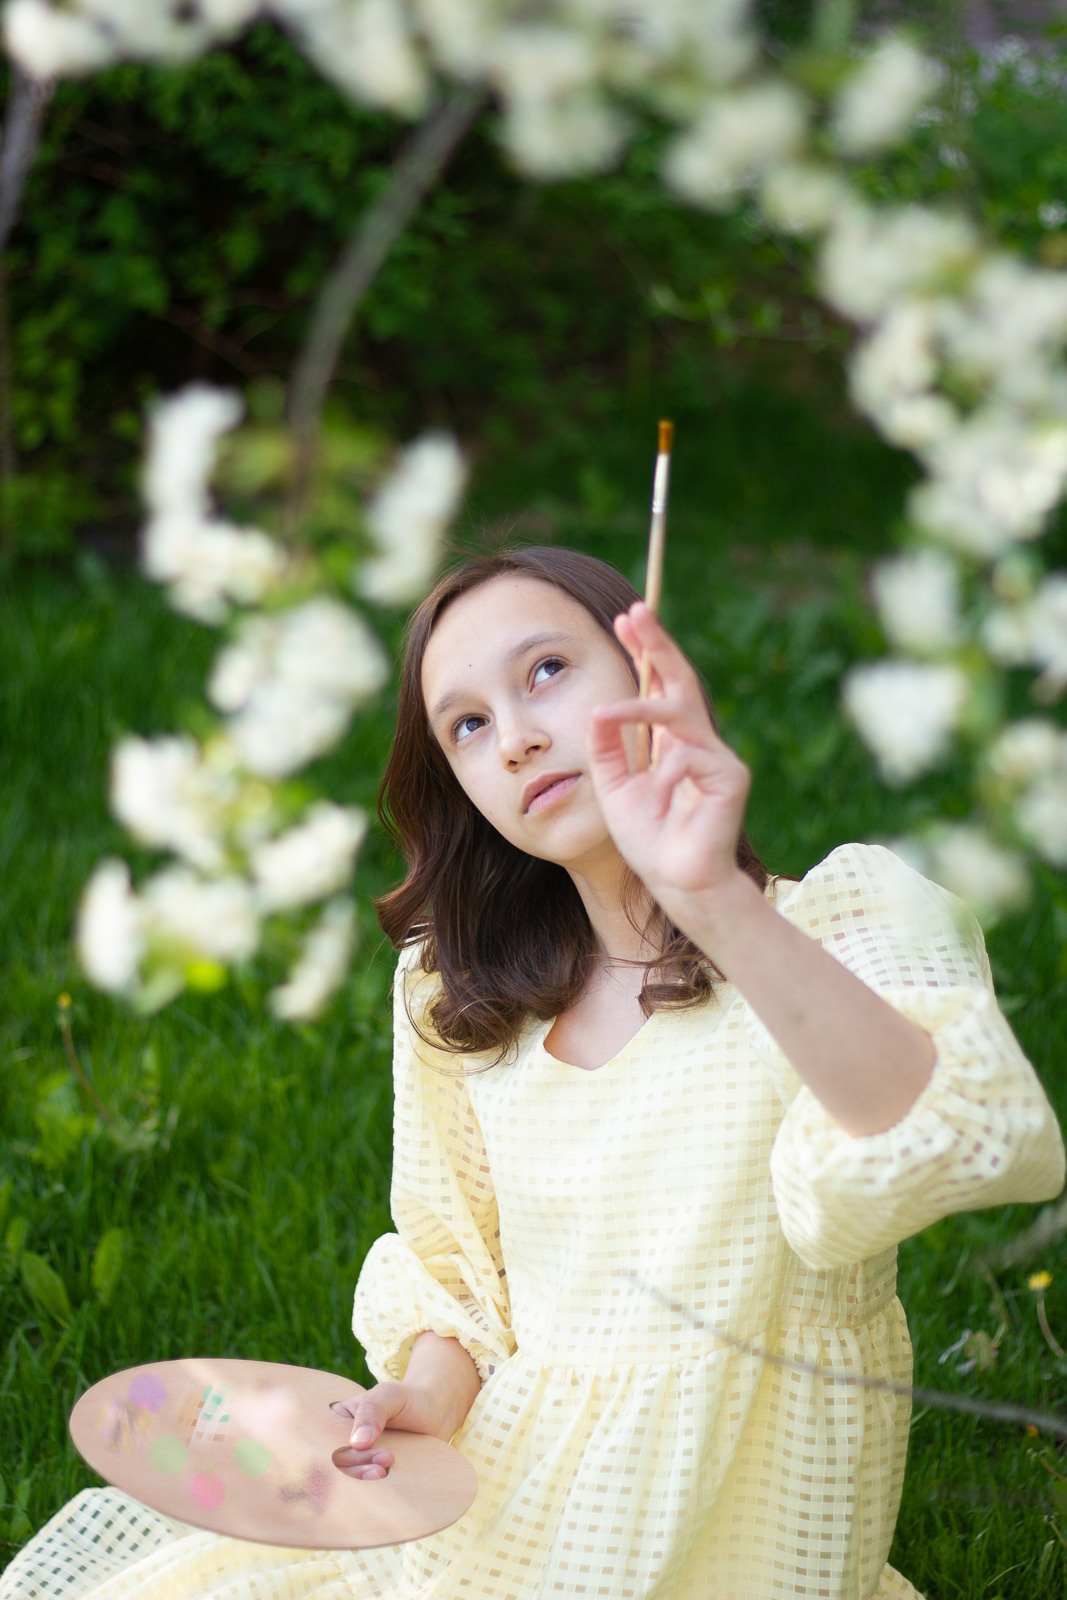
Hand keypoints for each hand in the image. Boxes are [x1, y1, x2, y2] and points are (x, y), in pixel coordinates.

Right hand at [330, 1332, 480, 1479]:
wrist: (435, 1415)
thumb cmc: (407, 1400)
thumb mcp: (389, 1396)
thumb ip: (373, 1411)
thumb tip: (357, 1443)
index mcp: (335, 1420)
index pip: (318, 1439)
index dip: (324, 1451)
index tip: (351, 1452)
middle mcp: (340, 1444)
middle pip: (333, 1463)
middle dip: (355, 1465)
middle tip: (385, 1458)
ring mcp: (356, 1464)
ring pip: (347, 1480)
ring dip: (364, 1479)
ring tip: (388, 1466)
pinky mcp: (373, 1480)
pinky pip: (365, 1492)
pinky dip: (372, 1493)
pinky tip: (385, 1485)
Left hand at [588, 601, 751, 916]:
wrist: (676, 882)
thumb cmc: (649, 839)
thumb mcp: (614, 787)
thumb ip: (607, 749)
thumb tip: (599, 710)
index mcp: (670, 743)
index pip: (659, 686)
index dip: (645, 652)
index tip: (624, 620)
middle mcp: (696, 742)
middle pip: (679, 679)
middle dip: (658, 644)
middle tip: (636, 611)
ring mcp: (717, 756)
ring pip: (678, 712)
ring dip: (638, 708)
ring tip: (604, 714)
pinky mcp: (730, 775)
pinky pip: (688, 754)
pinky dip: (661, 772)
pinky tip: (654, 798)